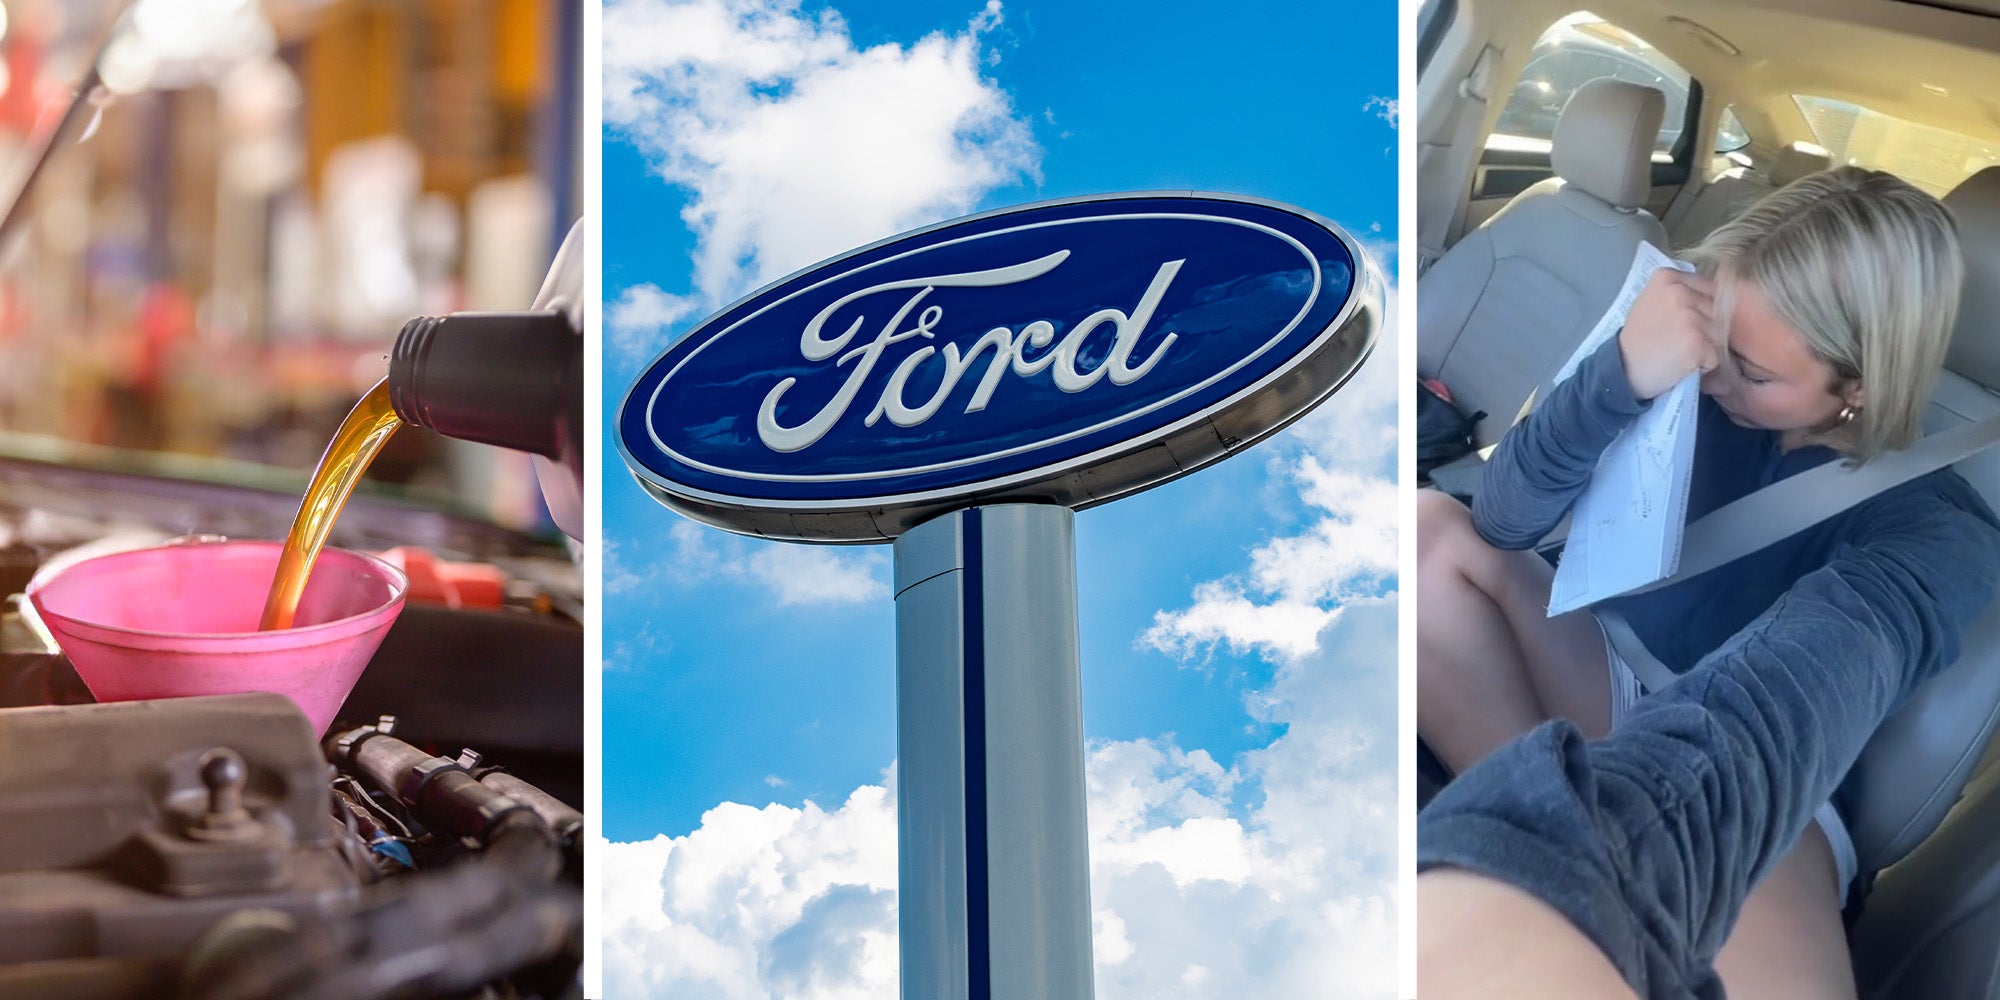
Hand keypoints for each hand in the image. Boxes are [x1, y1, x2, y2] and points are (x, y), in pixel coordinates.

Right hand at [1618, 269, 1717, 399]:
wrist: (1623, 370)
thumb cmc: (1641, 337)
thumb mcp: (1652, 300)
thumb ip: (1681, 289)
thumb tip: (1721, 284)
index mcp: (1667, 277)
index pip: (1711, 289)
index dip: (1702, 309)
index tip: (1680, 322)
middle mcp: (1678, 292)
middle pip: (1718, 310)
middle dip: (1707, 327)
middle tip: (1678, 338)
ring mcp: (1688, 318)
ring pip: (1720, 332)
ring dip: (1707, 346)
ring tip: (1680, 350)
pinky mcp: (1695, 343)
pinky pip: (1716, 354)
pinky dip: (1704, 364)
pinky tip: (1682, 363)